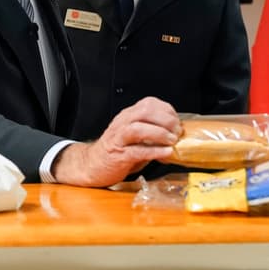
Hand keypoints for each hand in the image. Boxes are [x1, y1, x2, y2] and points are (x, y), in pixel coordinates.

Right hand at [51, 96, 179, 186]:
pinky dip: (154, 151)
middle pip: (145, 111)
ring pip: (138, 128)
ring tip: (172, 141)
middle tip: (176, 132)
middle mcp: (122, 124)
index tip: (177, 123)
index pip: (149, 103)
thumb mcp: (134, 137)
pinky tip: (165, 153)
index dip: (167, 111)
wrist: (91, 165)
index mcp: (127, 116)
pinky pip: (137, 151)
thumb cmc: (116, 152)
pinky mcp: (118, 156)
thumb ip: (152, 133)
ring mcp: (118, 139)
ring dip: (160, 133)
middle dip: (166, 120)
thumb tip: (176, 136)